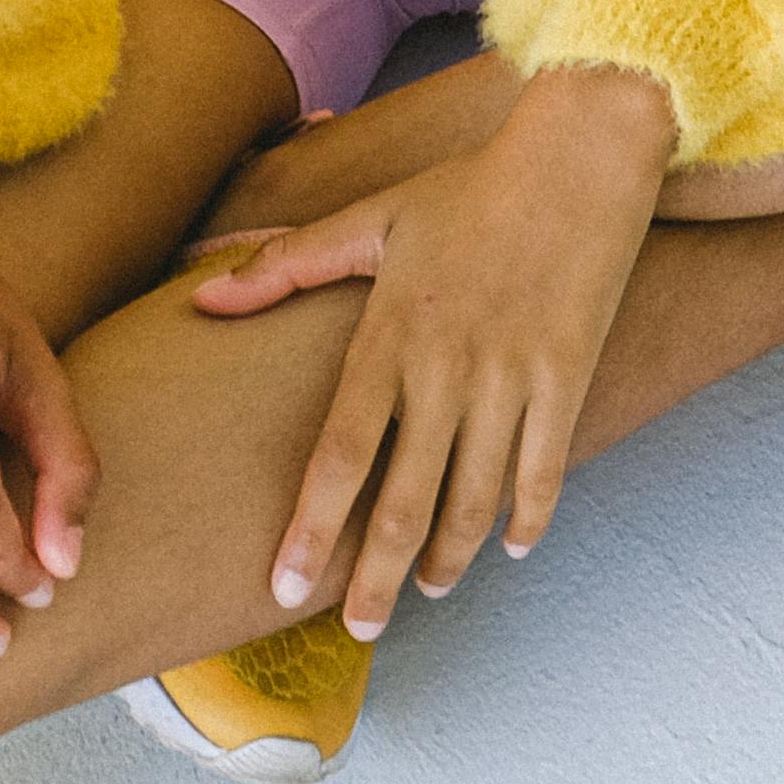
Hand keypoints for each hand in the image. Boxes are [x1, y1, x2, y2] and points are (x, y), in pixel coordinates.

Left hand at [193, 63, 674, 636]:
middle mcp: (448, 369)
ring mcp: (513, 378)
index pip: (339, 457)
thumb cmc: (467, 187)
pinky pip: (544, 469)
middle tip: (355, 630)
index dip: (312, 530)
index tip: (286, 587)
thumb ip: (285, 265)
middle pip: (405, 501)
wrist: (579, 154)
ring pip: (475, 498)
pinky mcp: (568, 377)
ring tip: (425, 591)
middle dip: (375, 577)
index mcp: (390, 337)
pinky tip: (508, 549)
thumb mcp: (370, 218)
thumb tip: (204, 300)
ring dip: (449, 558)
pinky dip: (526, 519)